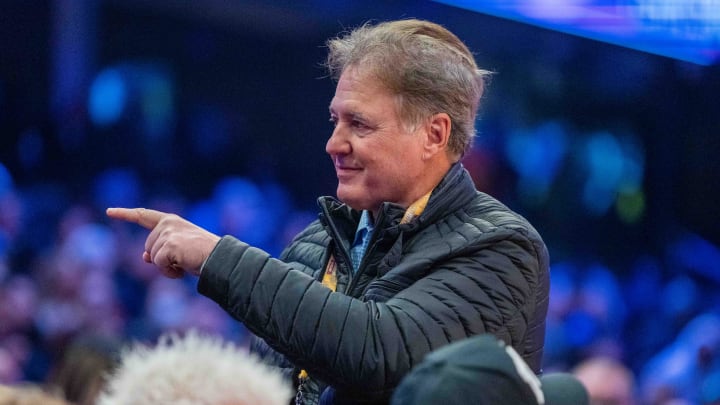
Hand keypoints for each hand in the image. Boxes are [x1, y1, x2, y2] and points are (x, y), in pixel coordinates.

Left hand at [106, 207, 220, 277]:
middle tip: (180, 261)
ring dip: (166, 267)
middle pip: (148, 247)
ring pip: (152, 257)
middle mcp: (168, 224)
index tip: (109, 211)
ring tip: (184, 264)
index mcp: (171, 221)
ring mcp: (168, 233)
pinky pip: (159, 264)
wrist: (218, 258)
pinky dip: (169, 272)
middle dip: (160, 259)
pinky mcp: (169, 244)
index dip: (125, 214)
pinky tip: (181, 270)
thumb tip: (144, 257)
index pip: (144, 216)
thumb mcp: (178, 250)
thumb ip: (160, 250)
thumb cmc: (202, 255)